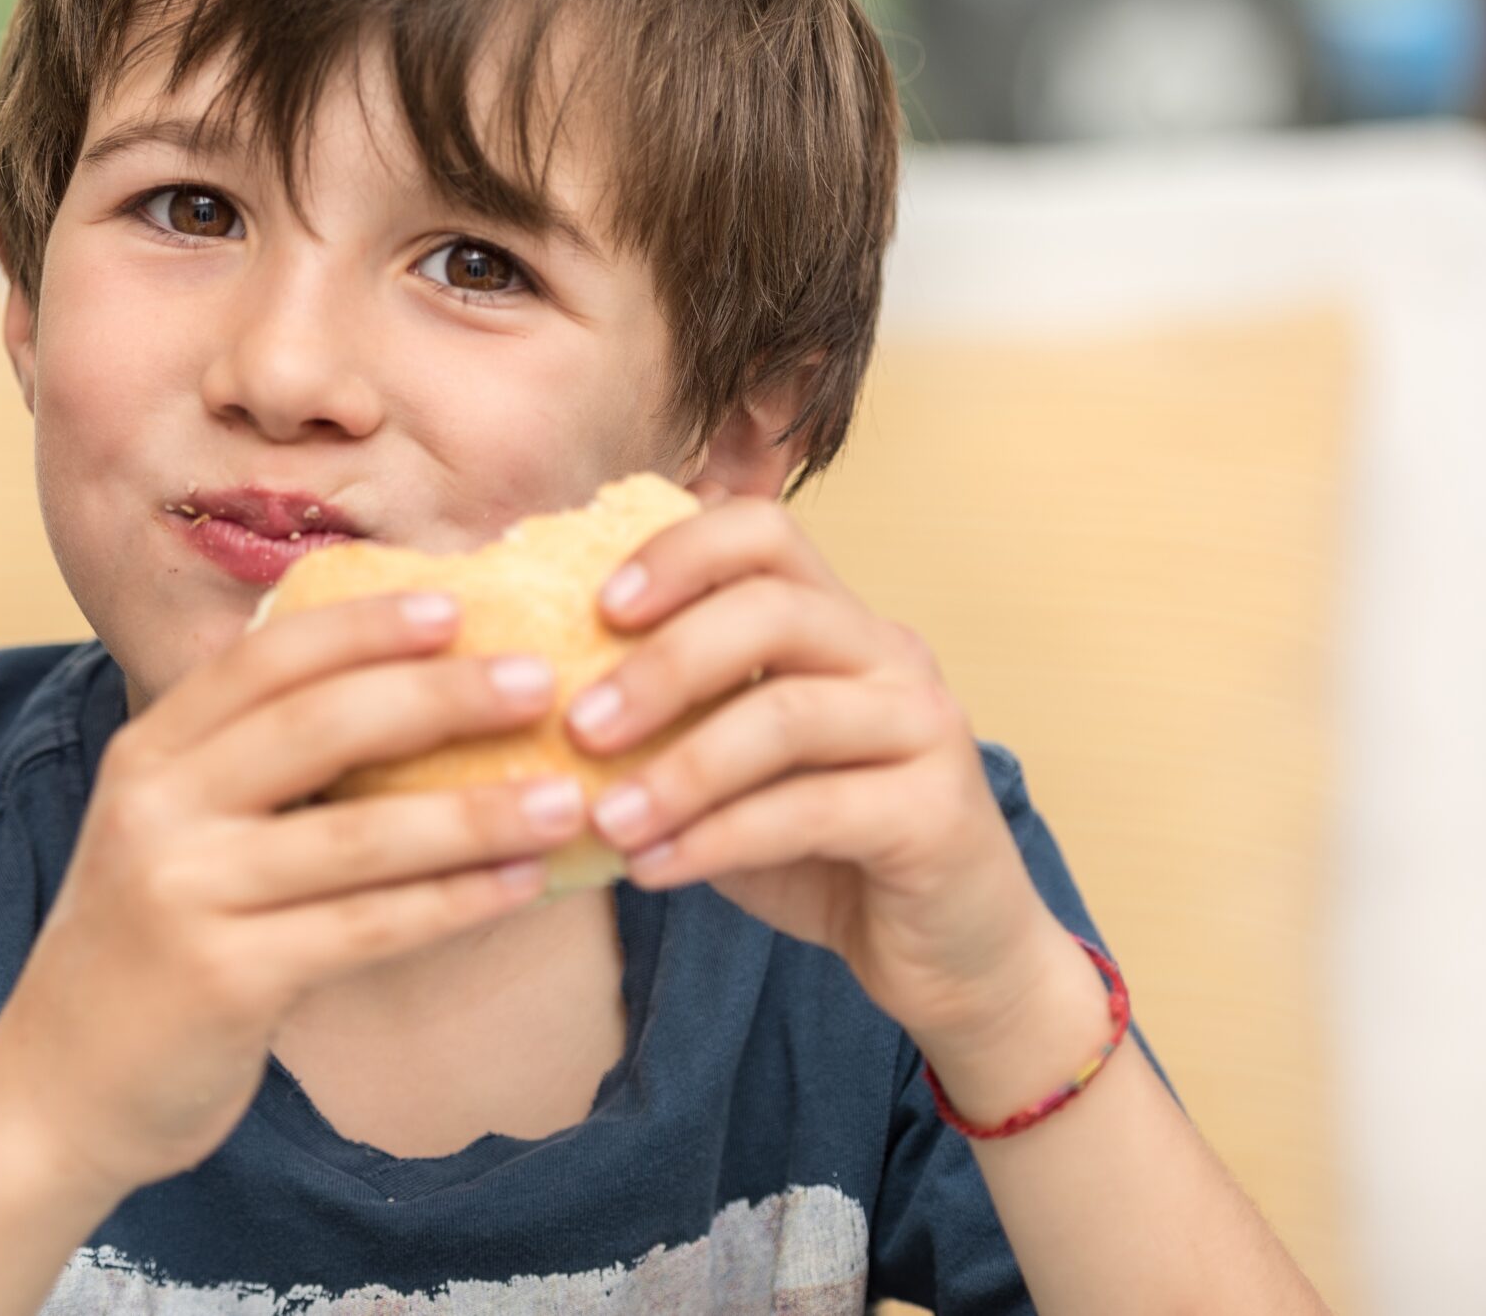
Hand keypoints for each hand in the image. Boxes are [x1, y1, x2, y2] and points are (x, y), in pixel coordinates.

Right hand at [0, 592, 586, 1196]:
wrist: (59, 1090)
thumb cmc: (149, 947)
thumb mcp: (171, 831)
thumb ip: (250, 768)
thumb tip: (403, 694)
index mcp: (150, 753)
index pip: (264, 659)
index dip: (363, 626)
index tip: (456, 603)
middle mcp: (160, 808)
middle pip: (320, 725)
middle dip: (440, 695)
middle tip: (540, 680)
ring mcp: (188, 893)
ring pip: (361, 835)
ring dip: (477, 812)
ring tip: (567, 797)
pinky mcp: (227, 978)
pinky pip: (368, 927)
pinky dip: (456, 902)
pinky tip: (524, 885)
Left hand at [563, 485, 1066, 1054]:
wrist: (949, 954)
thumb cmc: (822, 850)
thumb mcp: (735, 771)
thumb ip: (672, 722)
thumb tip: (536, 695)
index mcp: (837, 622)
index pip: (764, 532)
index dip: (680, 552)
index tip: (599, 606)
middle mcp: (890, 654)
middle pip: (773, 609)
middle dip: (664, 665)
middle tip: (582, 727)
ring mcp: (924, 729)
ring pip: (790, 714)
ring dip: (681, 768)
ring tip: (607, 819)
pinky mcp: (937, 813)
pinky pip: (813, 810)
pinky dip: (719, 839)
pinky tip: (653, 870)